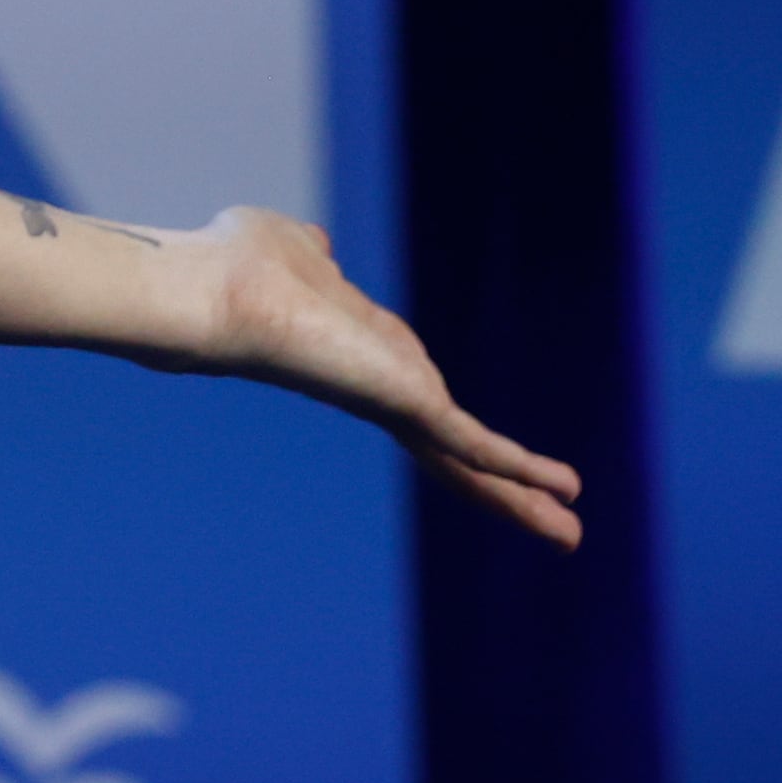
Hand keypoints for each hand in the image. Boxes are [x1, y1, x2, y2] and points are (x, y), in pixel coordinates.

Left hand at [164, 208, 584, 548]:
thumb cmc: (235, 267)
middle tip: (552, 524)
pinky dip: (517, 467)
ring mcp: (393, 401)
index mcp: (364, 354)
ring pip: (469, 464)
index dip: (457, 425)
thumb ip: (310, 255)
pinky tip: (559, 490)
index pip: (424, 402)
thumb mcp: (289, 251)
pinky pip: (471, 444)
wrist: (213, 292)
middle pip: (453, 453)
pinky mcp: (404, 402)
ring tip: (568, 534)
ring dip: (522, 498)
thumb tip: (314, 248)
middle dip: (503, 489)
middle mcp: (381, 387)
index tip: (488, 451)